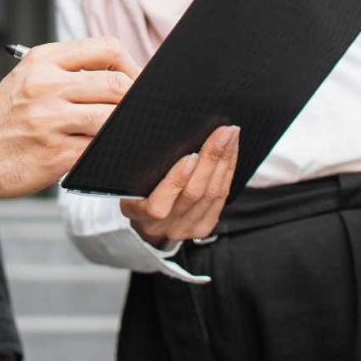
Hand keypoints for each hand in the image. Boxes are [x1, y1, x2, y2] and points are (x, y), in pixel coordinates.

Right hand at [0, 37, 139, 200]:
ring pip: (113, 117)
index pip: (107, 48)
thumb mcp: (29, 77)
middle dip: (137, 101)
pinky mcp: (54, 154)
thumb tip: (123, 77)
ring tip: (132, 134)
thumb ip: (69, 70)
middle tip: (142, 113)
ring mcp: (50, 120)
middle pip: (117, 84)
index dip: (132, 66)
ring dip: (129, 128)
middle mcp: (46, 85)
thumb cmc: (4, 117)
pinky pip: (100, 149)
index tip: (136, 84)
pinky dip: (114, 151)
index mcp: (43, 60)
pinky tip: (116, 154)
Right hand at [120, 125, 238, 247]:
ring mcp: (188, 228)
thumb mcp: (129, 184)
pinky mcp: (205, 225)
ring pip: (212, 193)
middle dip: (210, 159)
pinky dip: (228, 170)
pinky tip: (231, 151)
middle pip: (194, 193)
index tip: (190, 156)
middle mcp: (166, 226)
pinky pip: (222, 196)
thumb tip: (157, 134)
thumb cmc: (137, 193)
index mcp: (140, 216)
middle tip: (222, 133)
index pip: (158, 206)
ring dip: (224, 160)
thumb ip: (141, 167)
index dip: (176, 181)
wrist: (150, 224)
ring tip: (230, 135)